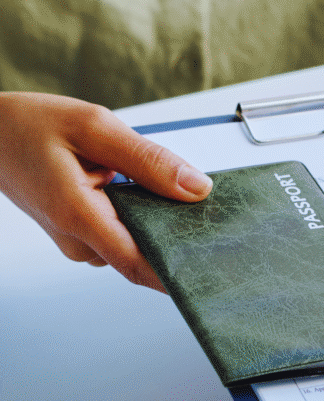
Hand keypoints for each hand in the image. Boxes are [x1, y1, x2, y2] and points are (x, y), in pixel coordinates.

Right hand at [0, 91, 211, 290]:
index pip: (140, 265)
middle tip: (214, 224)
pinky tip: (154, 201)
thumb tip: (197, 188)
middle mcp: (78, 241)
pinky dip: (143, 222)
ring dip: (160, 229)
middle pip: (143, 259)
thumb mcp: (96, 127)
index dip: (180, 274)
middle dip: (179, 244)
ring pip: (135, 249)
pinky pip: (123, 238)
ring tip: (182, 204)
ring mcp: (79, 245)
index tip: (214, 272)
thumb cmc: (32, 126)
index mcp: (78, 215)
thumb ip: (149, 160)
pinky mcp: (83, 239)